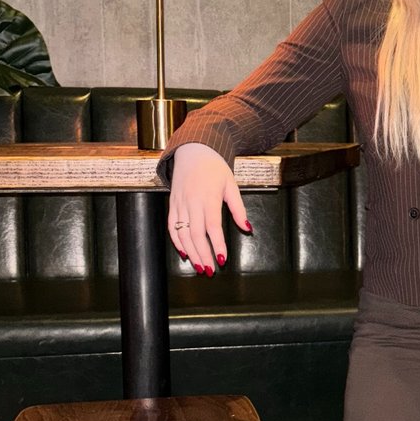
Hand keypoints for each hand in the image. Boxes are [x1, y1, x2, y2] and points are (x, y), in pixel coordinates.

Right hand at [168, 142, 251, 273]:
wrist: (193, 150)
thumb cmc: (215, 168)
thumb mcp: (231, 185)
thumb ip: (238, 209)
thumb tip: (247, 228)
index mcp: (209, 198)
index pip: (212, 227)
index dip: (216, 244)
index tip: (222, 259)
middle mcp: (192, 202)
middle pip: (195, 234)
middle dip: (203, 254)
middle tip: (210, 271)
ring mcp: (180, 203)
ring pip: (182, 233)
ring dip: (190, 252)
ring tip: (199, 266)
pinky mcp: (172, 204)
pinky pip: (172, 226)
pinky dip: (176, 241)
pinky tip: (184, 253)